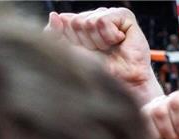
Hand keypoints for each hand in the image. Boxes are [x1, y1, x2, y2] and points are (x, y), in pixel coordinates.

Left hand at [45, 8, 161, 104]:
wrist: (123, 84)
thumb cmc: (101, 72)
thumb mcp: (69, 53)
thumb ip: (54, 34)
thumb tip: (56, 15)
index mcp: (82, 23)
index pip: (65, 21)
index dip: (73, 41)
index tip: (87, 52)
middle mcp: (95, 17)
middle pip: (76, 21)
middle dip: (86, 41)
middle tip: (100, 52)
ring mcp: (110, 15)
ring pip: (89, 21)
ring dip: (99, 41)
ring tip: (110, 48)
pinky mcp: (125, 17)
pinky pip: (103, 20)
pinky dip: (109, 36)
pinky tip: (118, 42)